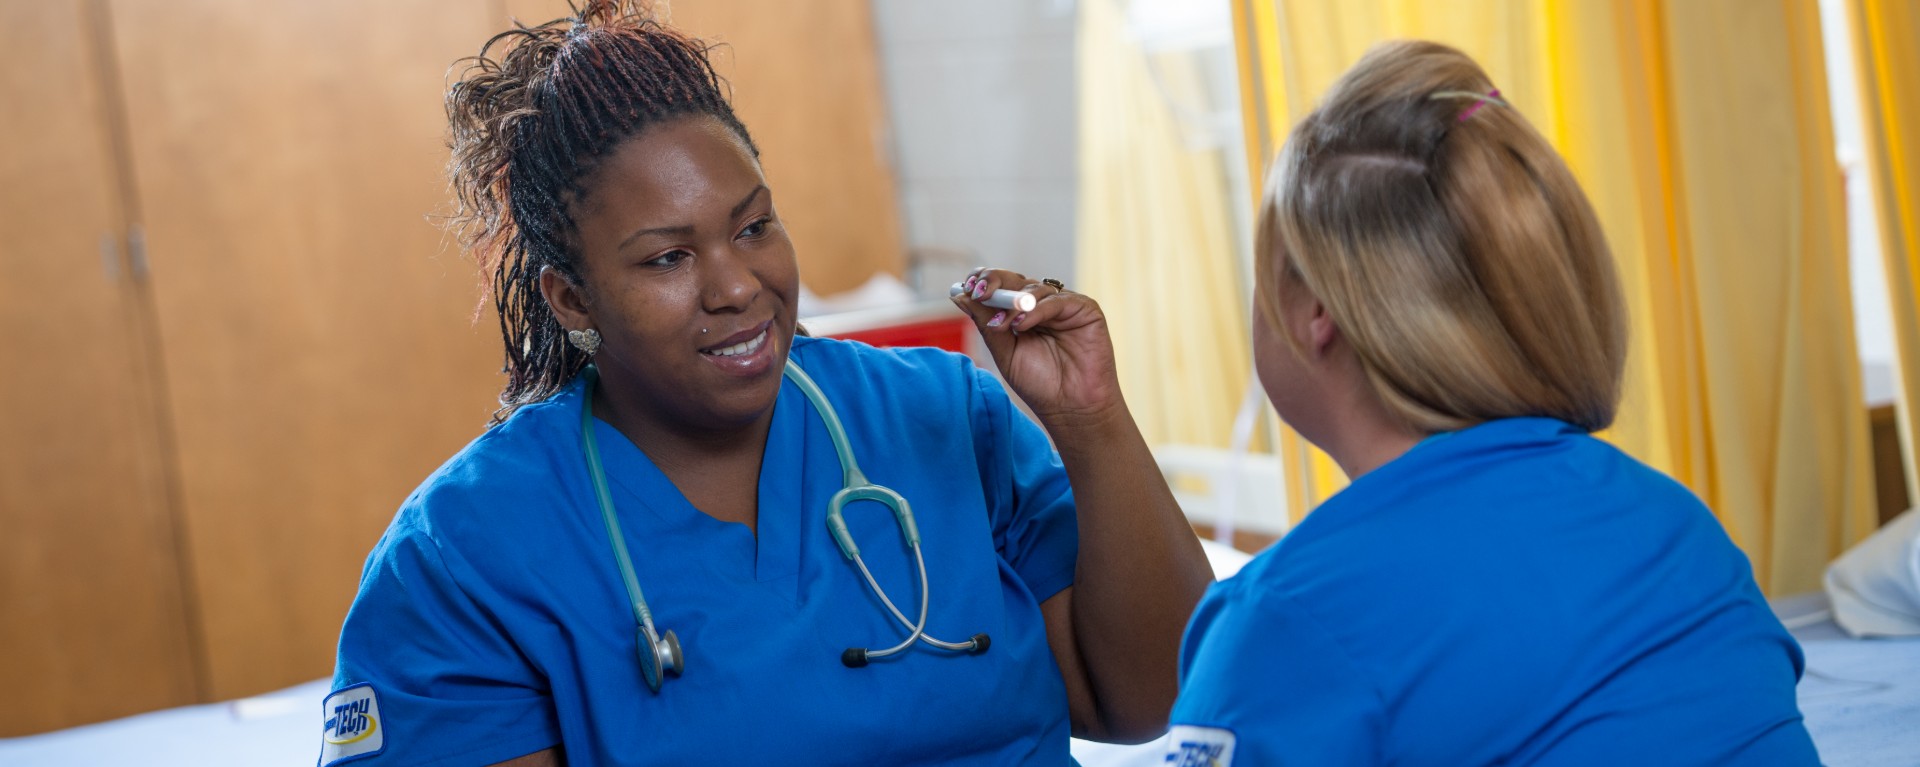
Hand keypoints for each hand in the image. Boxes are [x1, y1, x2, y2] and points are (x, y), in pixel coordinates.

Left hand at [950, 268, 1123, 421]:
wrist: (1072, 408)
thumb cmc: (1040, 384)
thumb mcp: (1005, 352)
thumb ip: (987, 324)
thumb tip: (959, 296)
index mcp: (1022, 313)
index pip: (1001, 287)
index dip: (984, 281)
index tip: (966, 287)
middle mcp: (1042, 305)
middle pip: (1016, 280)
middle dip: (995, 281)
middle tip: (979, 291)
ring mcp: (1064, 306)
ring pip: (1035, 288)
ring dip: (1014, 303)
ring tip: (1002, 324)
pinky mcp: (1085, 310)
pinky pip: (1057, 301)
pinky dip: (1037, 310)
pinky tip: (1022, 325)